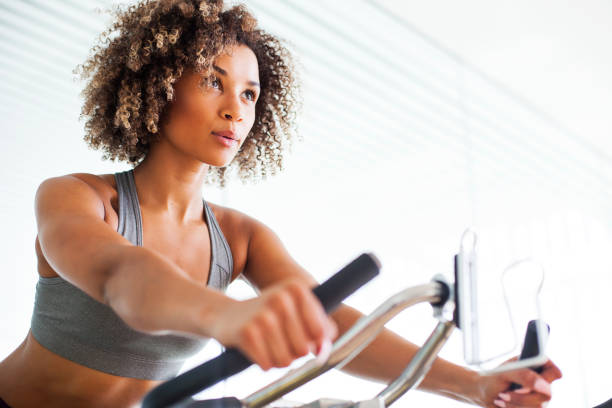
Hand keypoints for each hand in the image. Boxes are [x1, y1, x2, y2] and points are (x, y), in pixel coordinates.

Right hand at [210, 279, 337, 369]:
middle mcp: (281, 298)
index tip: (301, 337)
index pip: (321, 332)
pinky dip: (263, 362)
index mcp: (297, 288)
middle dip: (294, 353)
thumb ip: (320, 329)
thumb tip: (325, 349)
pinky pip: (267, 365)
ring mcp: (263, 315)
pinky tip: (256, 348)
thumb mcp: (296, 311)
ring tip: (268, 344)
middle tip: (280, 341)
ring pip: (286, 360)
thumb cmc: (268, 315)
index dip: (314, 342)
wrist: (227, 315)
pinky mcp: (247, 332)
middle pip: (304, 349)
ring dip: (278, 359)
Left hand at [474, 358, 561, 406]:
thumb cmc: (493, 379)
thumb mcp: (504, 373)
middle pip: (547, 395)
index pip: (555, 373)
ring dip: (515, 404)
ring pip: (538, 407)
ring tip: (501, 397)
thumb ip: (524, 375)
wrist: (484, 393)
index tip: (522, 383)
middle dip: (522, 397)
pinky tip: (504, 405)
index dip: (543, 380)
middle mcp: (542, 383)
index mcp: (538, 367)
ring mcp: (539, 398)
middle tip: (503, 393)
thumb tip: (544, 386)